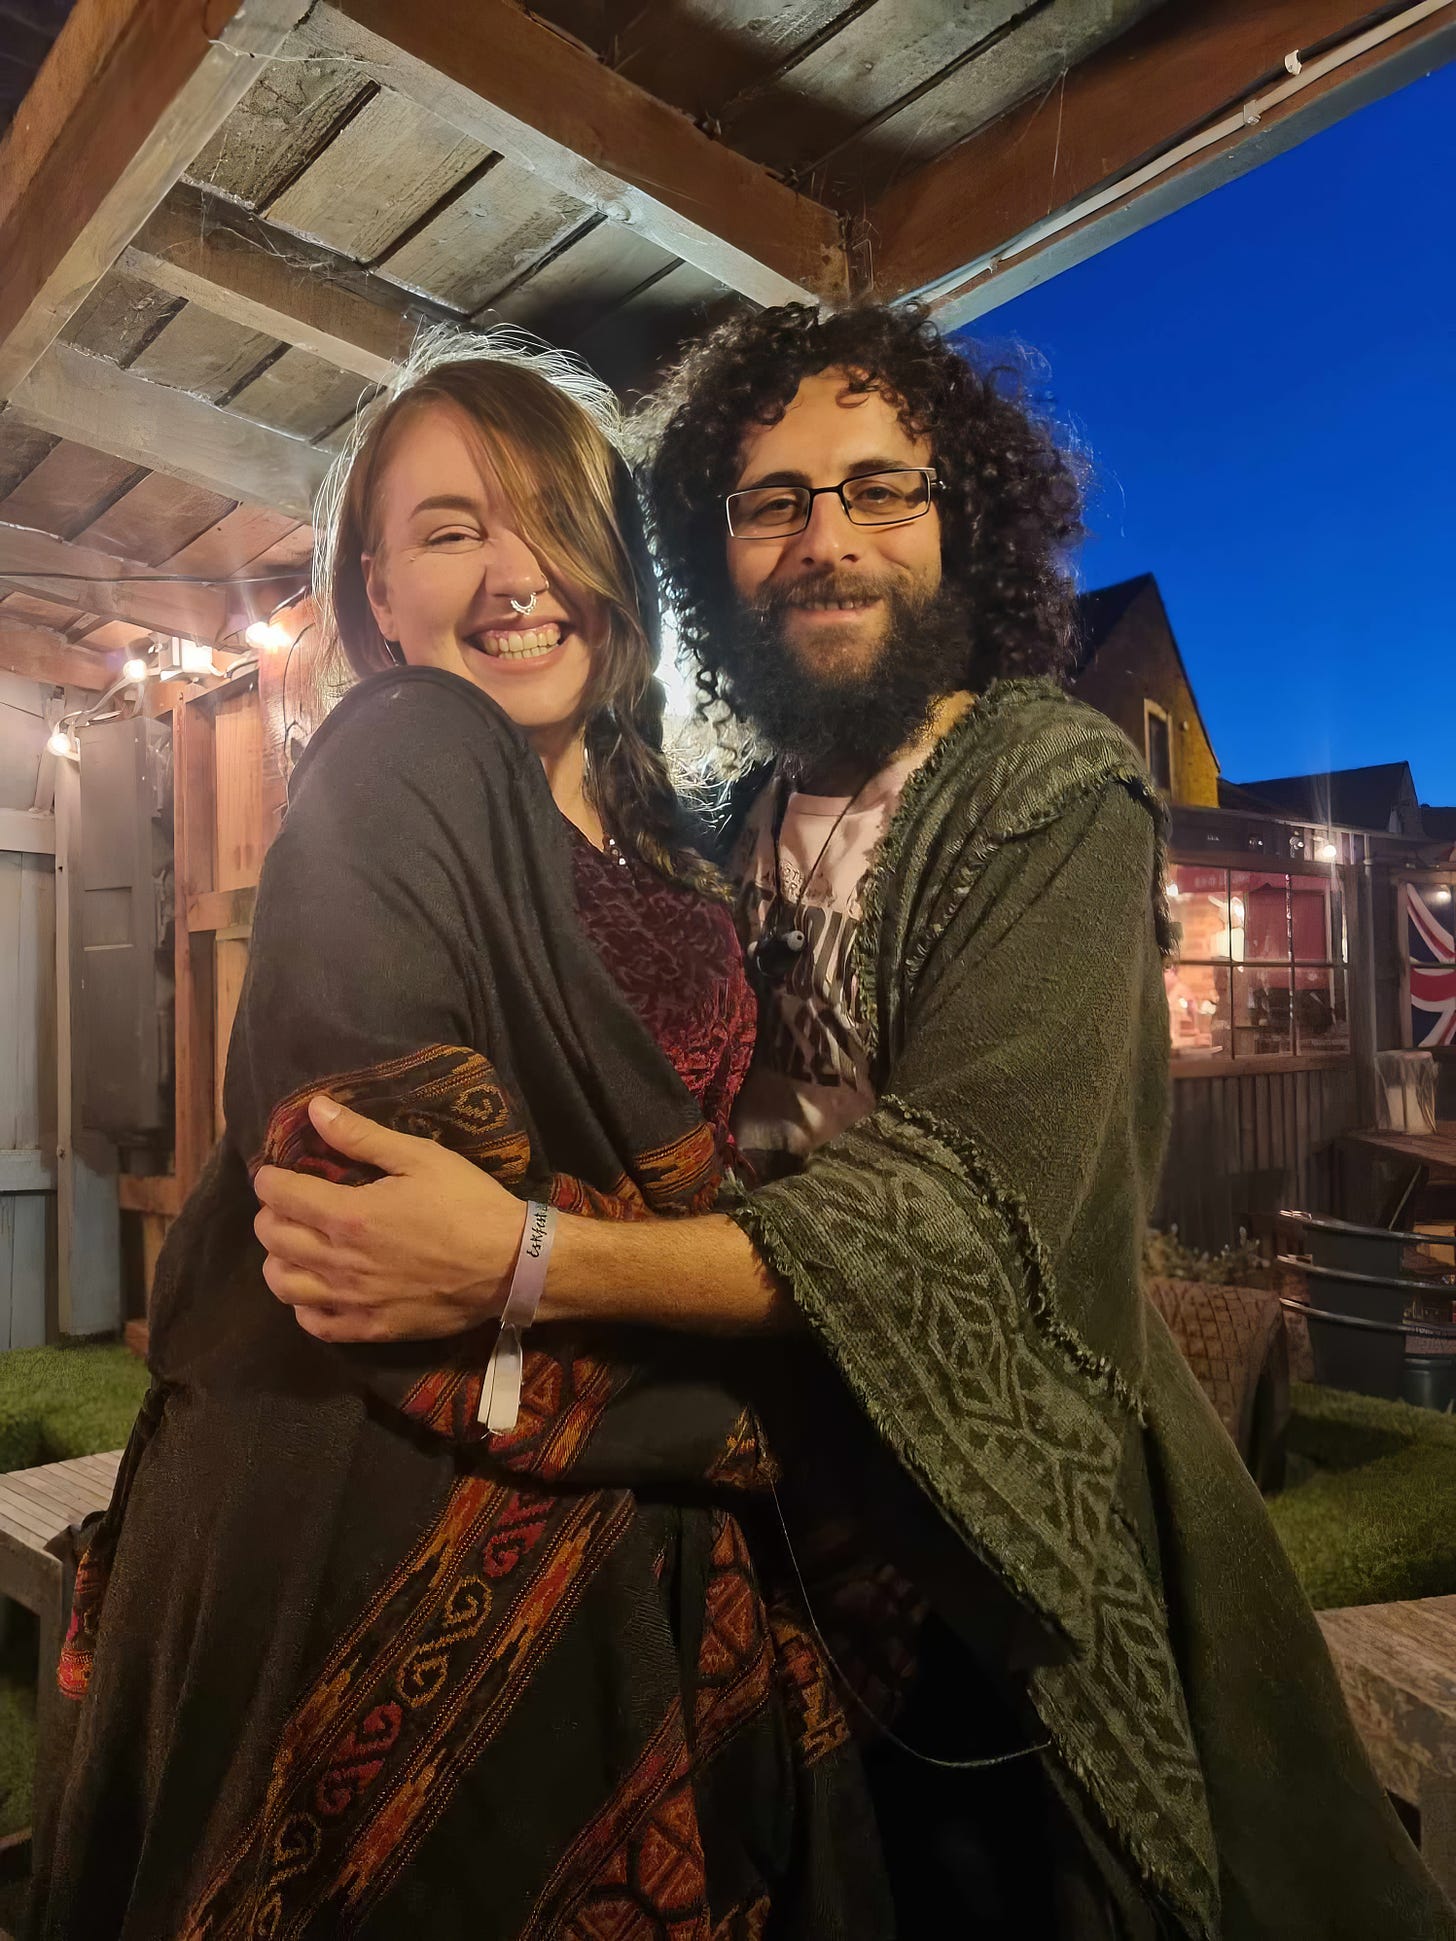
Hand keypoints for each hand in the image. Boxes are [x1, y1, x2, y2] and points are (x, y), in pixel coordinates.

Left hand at [253, 1094, 527, 1342]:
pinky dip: (304, 1307)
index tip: (275, 1173)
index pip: (281, 1196)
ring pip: (284, 1286)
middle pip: (274, 1240)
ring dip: (277, 1262)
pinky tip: (317, 1289)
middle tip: (287, 1205)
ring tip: (295, 1246)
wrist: (511, 1264)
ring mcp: (353, 1300)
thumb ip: (362, 1136)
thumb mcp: (420, 1157)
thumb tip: (314, 1108)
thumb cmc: (468, 1203)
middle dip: (270, 1216)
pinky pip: (315, 1325)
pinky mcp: (371, 1328)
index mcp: (350, 1215)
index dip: (268, 1180)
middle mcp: (341, 1261)